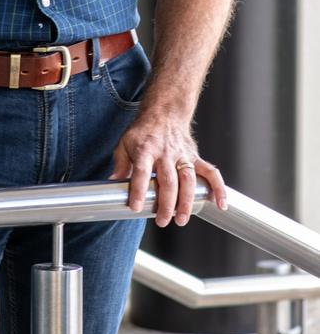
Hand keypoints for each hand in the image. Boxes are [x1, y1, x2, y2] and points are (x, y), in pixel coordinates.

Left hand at [110, 113, 226, 226]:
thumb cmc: (143, 132)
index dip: (139, 190)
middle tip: (162, 221)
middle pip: (168, 180)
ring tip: (181, 219)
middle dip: (166, 203)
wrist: (164, 112)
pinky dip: (218, 188)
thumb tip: (112, 184)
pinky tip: (221, 204)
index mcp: (145, 149)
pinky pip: (210, 172)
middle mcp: (165, 152)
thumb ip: (120, 164)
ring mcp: (182, 155)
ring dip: (186, 201)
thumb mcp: (124, 143)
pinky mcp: (195, 156)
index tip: (136, 207)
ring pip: (188, 179)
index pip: (142, 171)